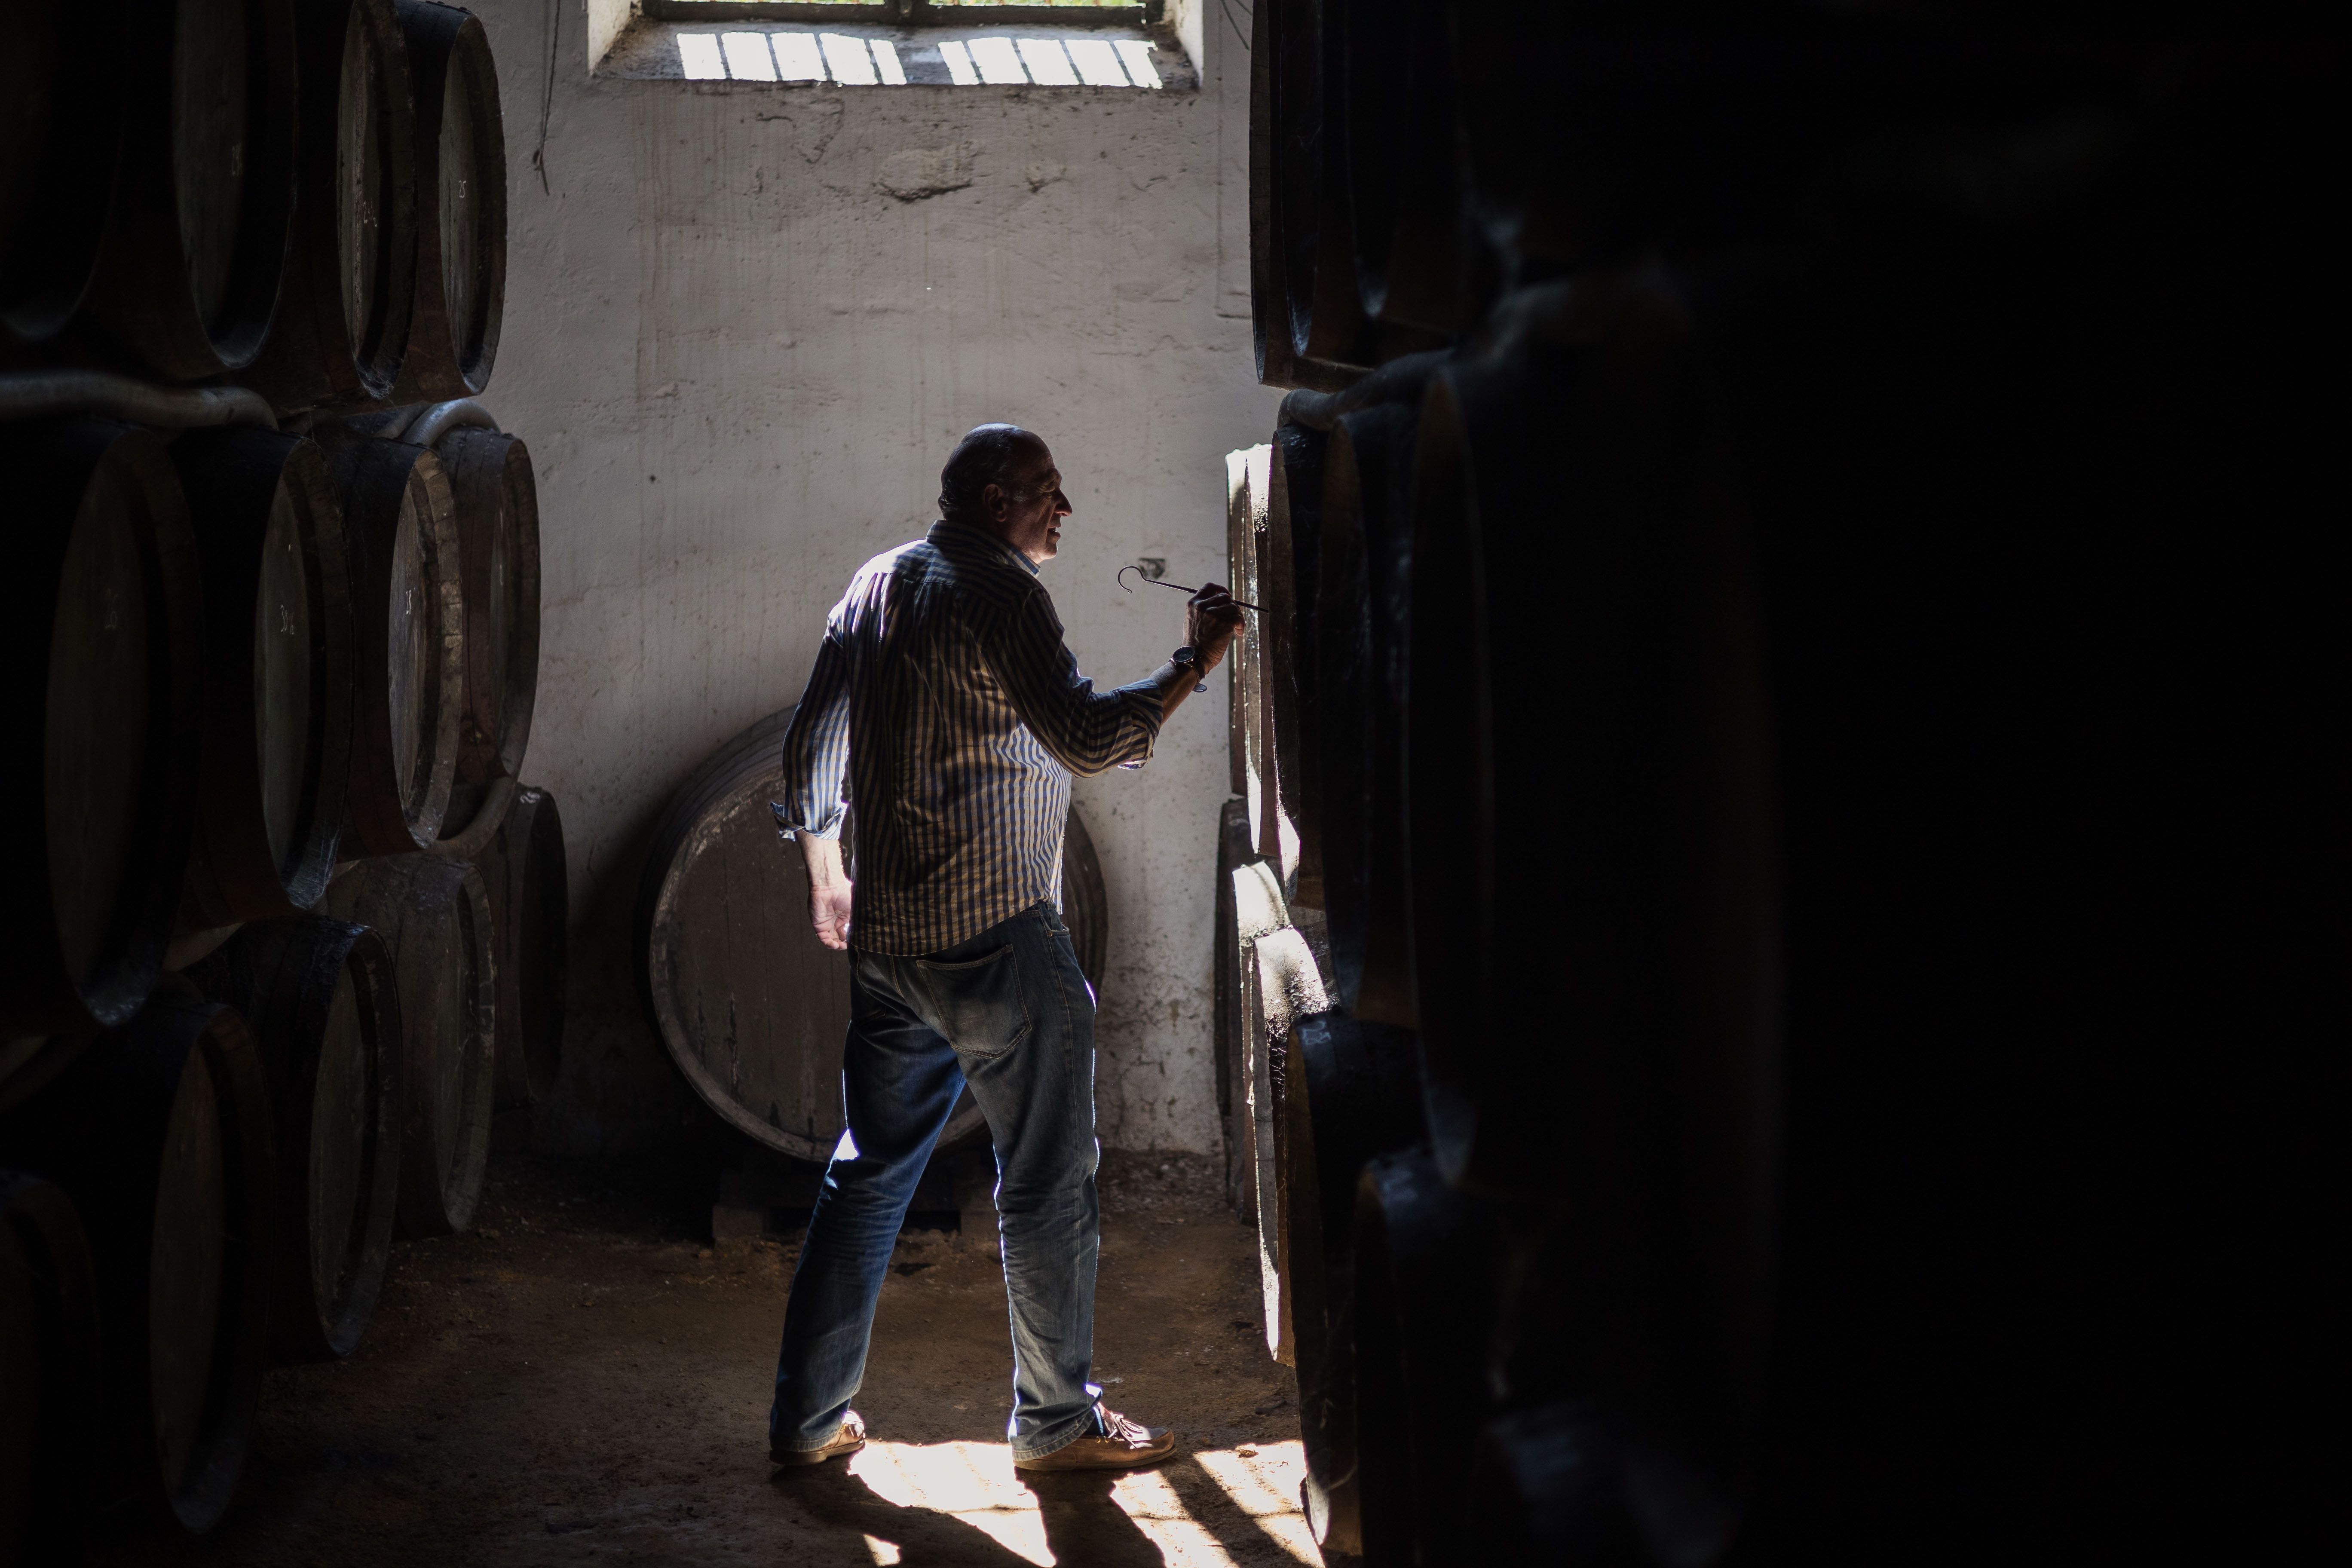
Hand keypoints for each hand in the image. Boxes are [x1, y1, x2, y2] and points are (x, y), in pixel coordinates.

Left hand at [799, 834, 852, 949]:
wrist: (829, 886)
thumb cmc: (844, 892)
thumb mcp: (858, 907)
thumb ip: (862, 918)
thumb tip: (871, 929)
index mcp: (846, 916)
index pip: (850, 931)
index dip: (854, 938)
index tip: (859, 940)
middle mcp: (837, 921)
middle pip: (841, 937)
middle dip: (846, 943)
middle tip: (850, 944)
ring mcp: (828, 923)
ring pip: (832, 940)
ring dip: (837, 945)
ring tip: (842, 946)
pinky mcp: (819, 925)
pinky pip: (824, 939)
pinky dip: (829, 944)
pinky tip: (835, 944)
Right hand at [1185, 582, 1245, 670]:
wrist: (1194, 658)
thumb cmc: (1195, 644)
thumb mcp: (1192, 621)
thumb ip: (1202, 610)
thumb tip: (1221, 603)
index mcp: (1193, 604)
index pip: (1209, 587)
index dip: (1221, 589)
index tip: (1228, 597)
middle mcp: (1202, 606)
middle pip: (1225, 596)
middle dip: (1232, 606)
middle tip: (1235, 617)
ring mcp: (1213, 614)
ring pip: (1233, 607)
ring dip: (1238, 617)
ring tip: (1236, 628)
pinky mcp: (1224, 623)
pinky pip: (1238, 618)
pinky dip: (1241, 625)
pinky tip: (1238, 633)